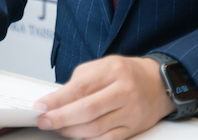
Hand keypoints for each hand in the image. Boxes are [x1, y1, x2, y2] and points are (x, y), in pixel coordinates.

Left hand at [34, 56, 175, 139]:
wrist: (157, 83)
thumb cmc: (125, 74)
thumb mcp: (102, 66)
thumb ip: (79, 82)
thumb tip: (55, 101)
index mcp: (113, 71)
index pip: (79, 88)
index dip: (56, 100)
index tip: (40, 107)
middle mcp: (124, 91)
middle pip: (87, 110)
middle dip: (60, 118)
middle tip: (44, 121)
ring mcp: (130, 111)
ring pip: (95, 128)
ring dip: (71, 131)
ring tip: (58, 128)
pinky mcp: (132, 128)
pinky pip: (107, 139)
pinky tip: (77, 135)